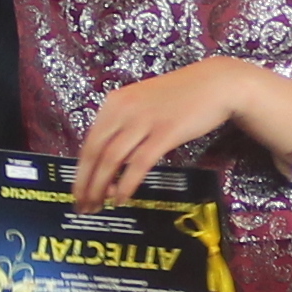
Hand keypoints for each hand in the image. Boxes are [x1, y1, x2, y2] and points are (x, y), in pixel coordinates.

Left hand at [70, 57, 291, 207]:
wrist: (215, 84)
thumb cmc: (178, 98)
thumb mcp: (141, 106)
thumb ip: (123, 129)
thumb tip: (109, 166)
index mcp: (113, 103)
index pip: (88, 143)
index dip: (80, 173)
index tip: (77, 194)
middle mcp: (123, 109)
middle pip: (95, 153)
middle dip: (86, 184)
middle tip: (83, 207)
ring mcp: (144, 120)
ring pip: (112, 159)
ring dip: (102, 187)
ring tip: (100, 206)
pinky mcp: (165, 132)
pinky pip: (139, 163)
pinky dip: (126, 184)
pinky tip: (123, 198)